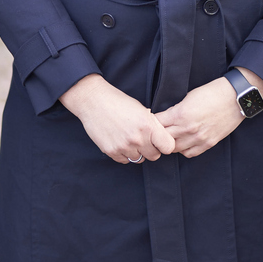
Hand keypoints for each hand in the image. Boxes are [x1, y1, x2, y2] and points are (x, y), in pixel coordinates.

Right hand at [59, 74, 176, 163]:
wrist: (94, 101)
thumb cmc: (119, 102)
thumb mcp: (141, 110)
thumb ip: (152, 125)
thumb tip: (160, 138)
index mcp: (148, 126)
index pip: (168, 147)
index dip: (165, 144)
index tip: (160, 141)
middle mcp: (138, 138)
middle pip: (154, 156)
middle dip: (151, 149)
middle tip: (144, 140)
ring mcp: (124, 146)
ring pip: (139, 159)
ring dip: (136, 152)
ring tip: (129, 138)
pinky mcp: (111, 151)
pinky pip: (124, 160)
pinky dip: (124, 154)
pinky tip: (120, 141)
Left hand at [156, 71, 258, 157]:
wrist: (235, 98)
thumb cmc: (212, 93)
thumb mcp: (188, 97)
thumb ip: (176, 110)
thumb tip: (165, 117)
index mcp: (180, 114)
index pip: (156, 124)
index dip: (151, 122)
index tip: (149, 121)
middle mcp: (188, 129)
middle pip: (163, 138)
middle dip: (158, 134)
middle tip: (155, 131)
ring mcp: (198, 138)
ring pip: (174, 149)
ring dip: (169, 143)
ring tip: (169, 137)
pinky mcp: (208, 144)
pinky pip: (189, 153)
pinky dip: (183, 150)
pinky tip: (183, 142)